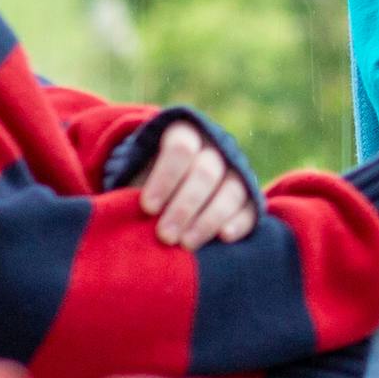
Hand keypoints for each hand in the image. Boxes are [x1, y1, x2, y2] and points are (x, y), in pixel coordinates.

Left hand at [134, 122, 256, 249]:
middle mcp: (214, 148)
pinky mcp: (250, 197)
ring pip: (231, 191)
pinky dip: (240, 222)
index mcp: (184, 134)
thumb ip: (132, 189)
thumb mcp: (134, 176)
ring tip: (187, 244)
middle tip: (165, 236)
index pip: (181, 149)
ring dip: (208, 219)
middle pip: (206, 172)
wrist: (167, 191)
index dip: (165, 178)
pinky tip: (225, 237)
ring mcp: (236, 172)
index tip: (147, 208)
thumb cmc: (144, 184)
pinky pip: (251, 208)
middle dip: (184, 206)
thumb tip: (127, 212)